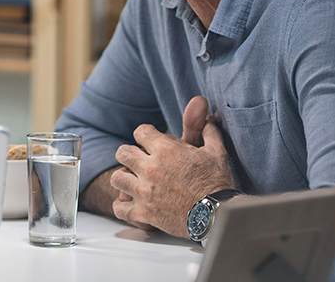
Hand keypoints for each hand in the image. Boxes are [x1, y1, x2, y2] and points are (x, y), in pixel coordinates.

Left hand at [110, 96, 234, 237]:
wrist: (217, 216)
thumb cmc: (217, 183)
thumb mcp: (216, 151)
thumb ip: (208, 131)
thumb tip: (209, 118)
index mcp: (165, 149)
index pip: (140, 132)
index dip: (146, 135)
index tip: (151, 143)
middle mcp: (150, 168)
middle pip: (122, 152)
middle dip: (130, 154)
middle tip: (139, 161)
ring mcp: (144, 192)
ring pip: (116, 178)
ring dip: (124, 178)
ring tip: (133, 181)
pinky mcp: (144, 214)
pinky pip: (119, 208)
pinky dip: (123, 206)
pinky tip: (131, 203)